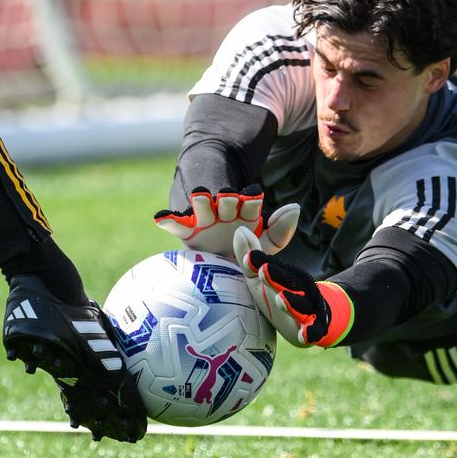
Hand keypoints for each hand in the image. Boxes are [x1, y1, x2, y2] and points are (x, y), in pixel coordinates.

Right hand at [154, 185, 298, 259]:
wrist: (222, 262)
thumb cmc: (247, 252)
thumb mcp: (266, 243)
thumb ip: (281, 231)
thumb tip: (295, 208)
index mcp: (246, 211)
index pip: (250, 202)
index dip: (251, 198)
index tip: (253, 195)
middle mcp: (224, 211)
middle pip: (225, 200)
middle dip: (227, 199)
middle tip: (228, 198)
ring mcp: (204, 219)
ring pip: (202, 204)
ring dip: (202, 200)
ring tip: (200, 196)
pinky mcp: (186, 230)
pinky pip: (176, 224)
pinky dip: (168, 220)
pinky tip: (161, 218)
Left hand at [233, 227, 352, 347]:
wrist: (316, 317)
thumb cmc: (280, 294)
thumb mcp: (261, 278)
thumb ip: (250, 258)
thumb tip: (240, 230)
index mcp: (287, 276)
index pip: (274, 267)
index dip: (262, 262)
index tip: (248, 256)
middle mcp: (300, 289)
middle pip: (288, 282)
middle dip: (276, 277)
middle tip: (263, 271)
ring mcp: (308, 309)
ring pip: (301, 306)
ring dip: (292, 302)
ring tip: (281, 299)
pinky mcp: (315, 329)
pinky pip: (314, 331)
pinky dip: (311, 333)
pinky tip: (305, 335)